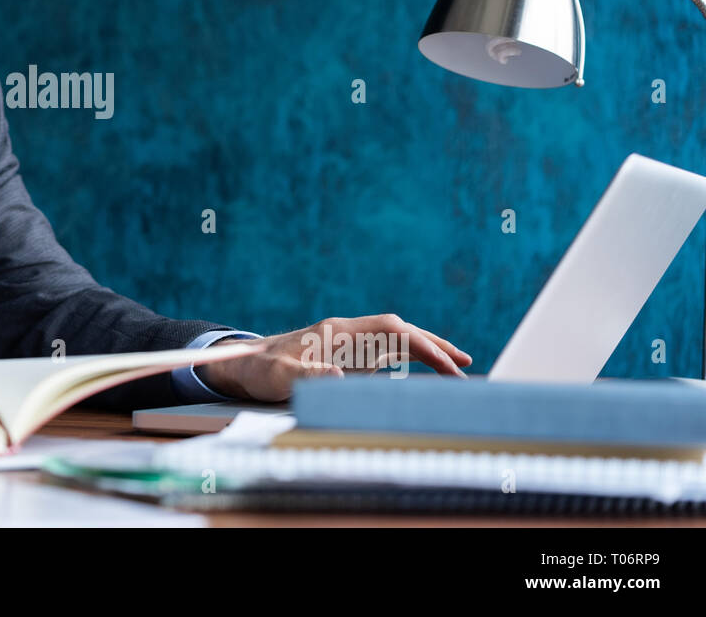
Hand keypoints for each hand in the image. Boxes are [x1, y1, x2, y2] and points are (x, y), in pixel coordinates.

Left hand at [195, 314, 471, 402]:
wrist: (240, 365)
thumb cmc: (257, 371)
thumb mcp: (277, 377)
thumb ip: (306, 375)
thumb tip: (339, 376)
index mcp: (336, 332)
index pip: (389, 329)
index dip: (419, 342)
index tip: (445, 363)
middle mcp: (346, 332)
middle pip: (399, 330)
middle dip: (433, 344)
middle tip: (465, 364)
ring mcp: (347, 342)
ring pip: (395, 340)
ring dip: (425, 350)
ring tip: (457, 367)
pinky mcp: (344, 355)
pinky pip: (384, 353)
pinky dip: (408, 359)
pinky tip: (425, 370)